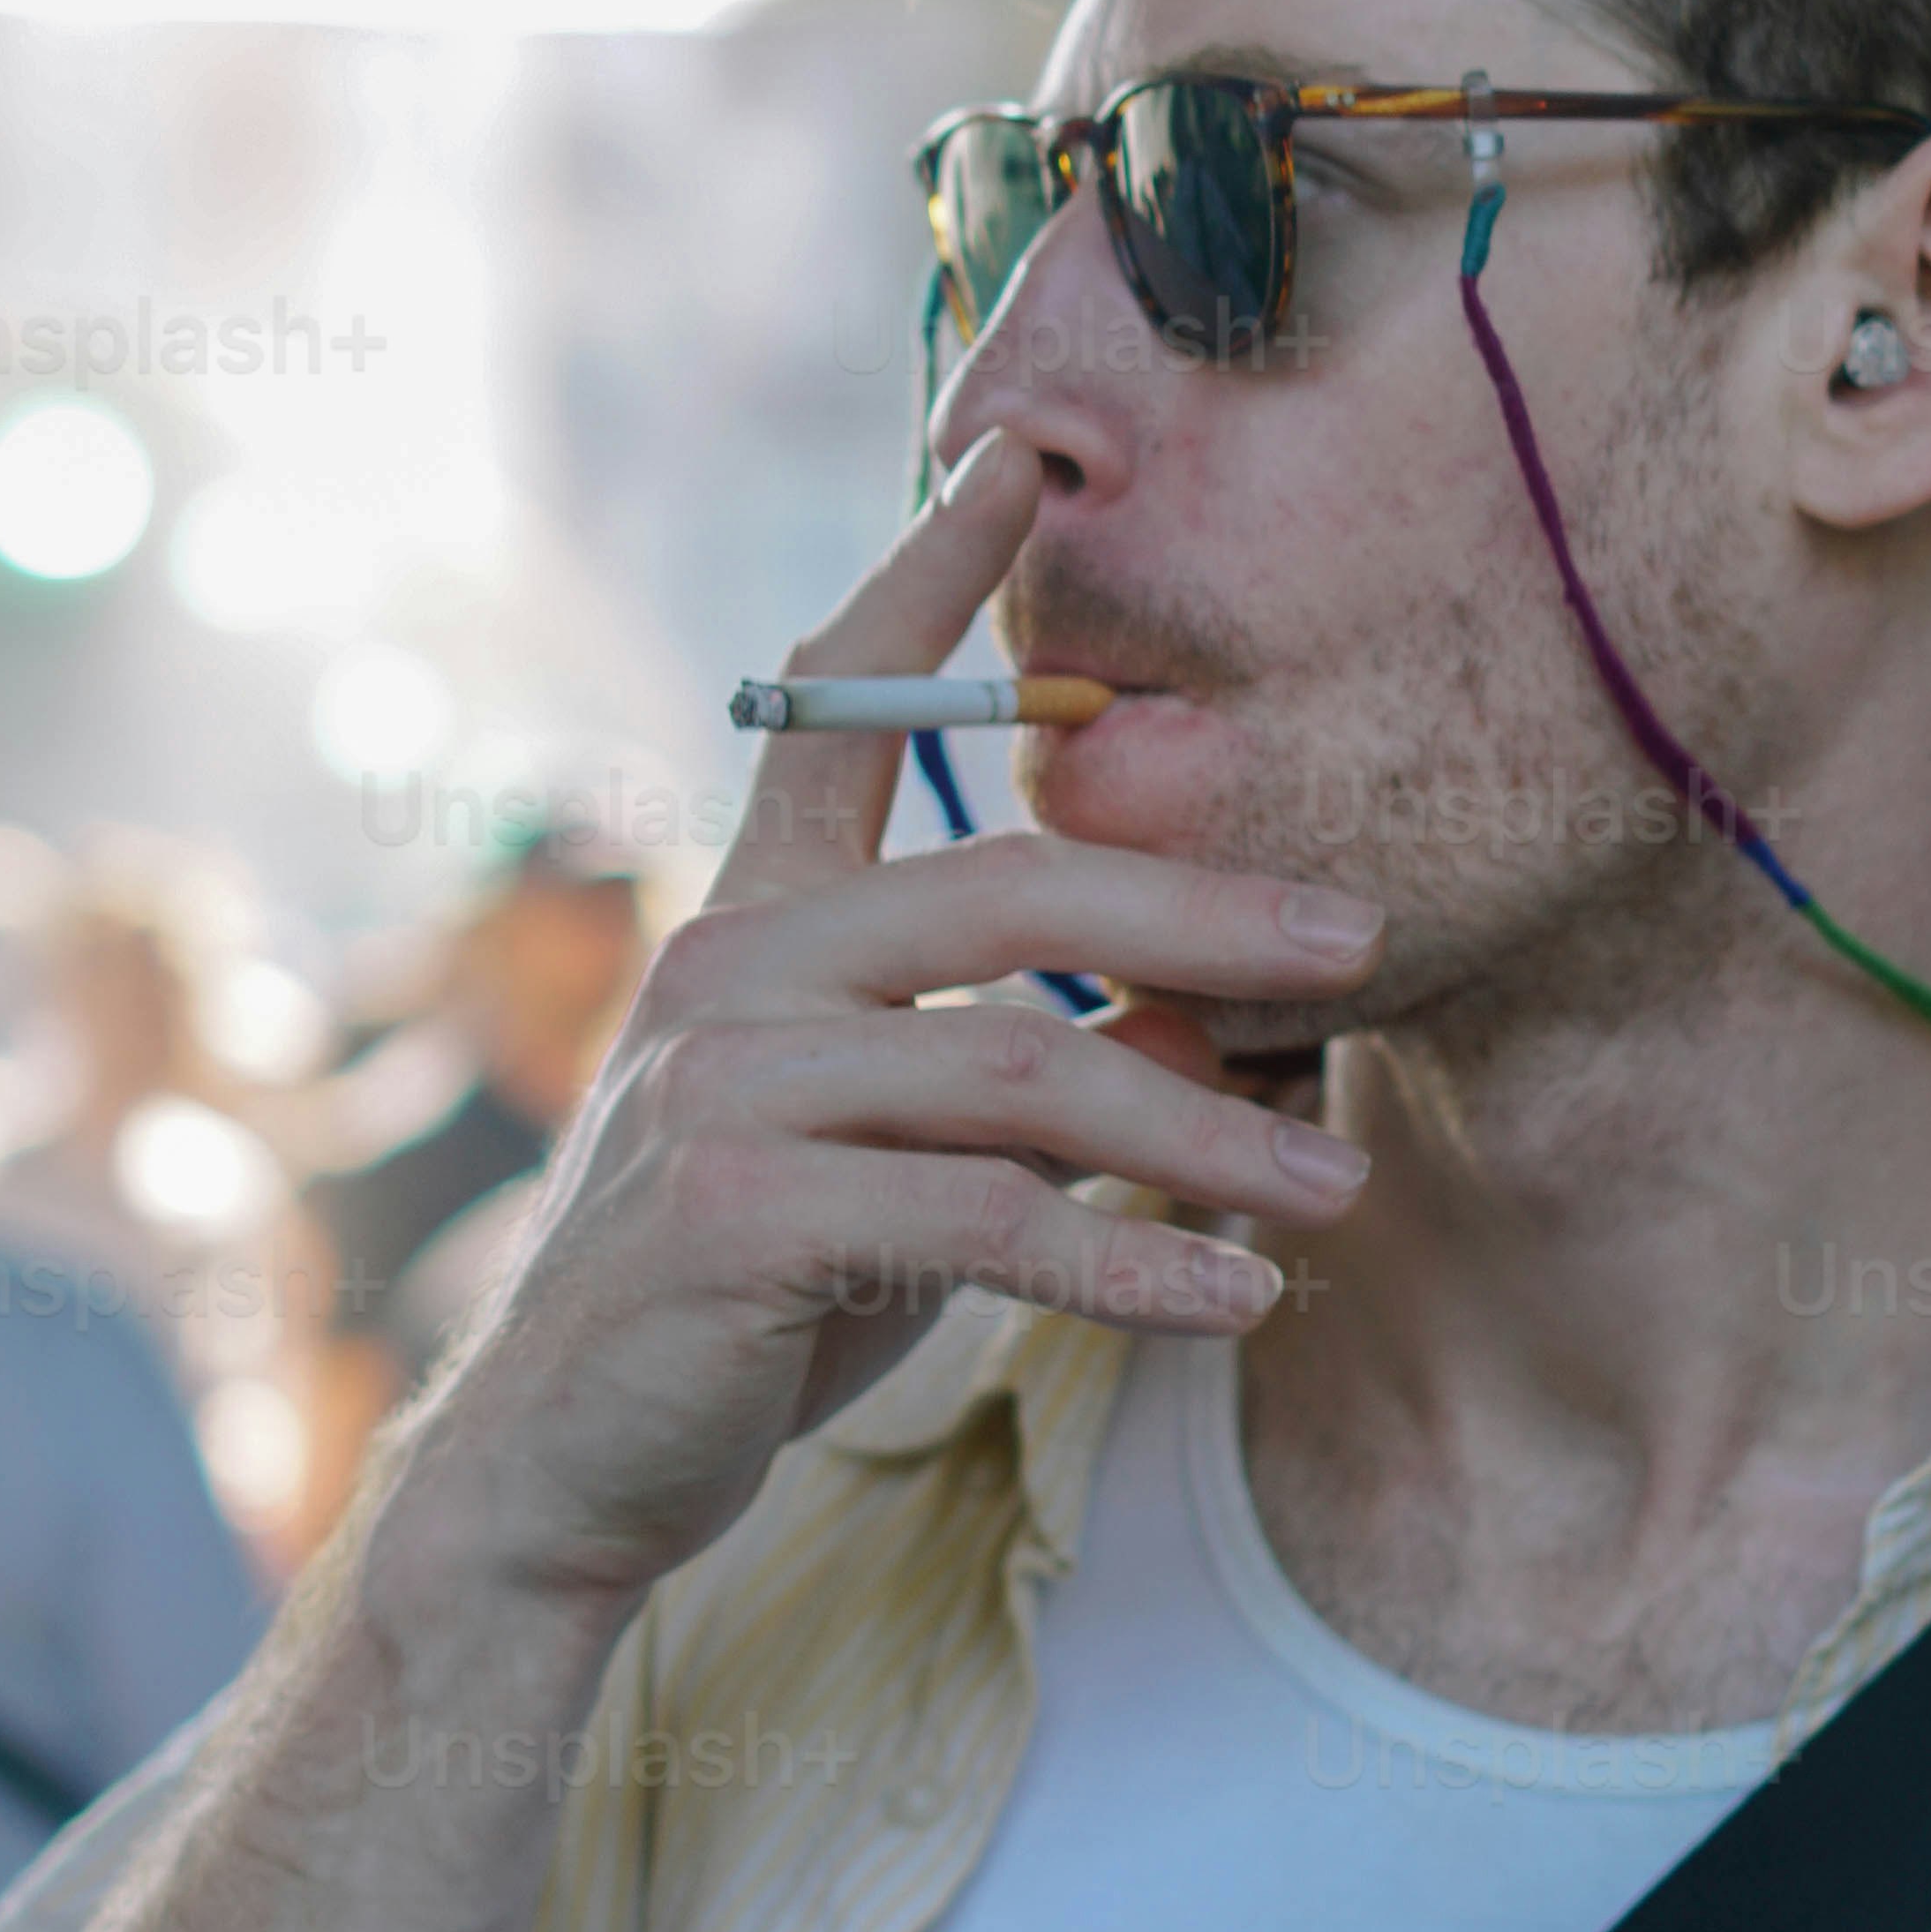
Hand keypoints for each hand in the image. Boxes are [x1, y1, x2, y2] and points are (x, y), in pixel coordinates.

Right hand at [399, 428, 1381, 1618]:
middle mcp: (731, 973)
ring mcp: (725, 1088)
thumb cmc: (739, 1304)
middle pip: (1013, 887)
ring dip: (1209, 1133)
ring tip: (1339, 1186)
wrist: (568, 1467)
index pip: (837, 709)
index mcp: (754, 926)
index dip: (929, 578)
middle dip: (1206, 908)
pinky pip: (988, 1220)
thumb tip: (1210, 1027)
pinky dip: (1133, 1265)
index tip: (1021, 464)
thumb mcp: (874, 1155)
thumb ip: (996, 1069)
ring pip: (1026, 1067)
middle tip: (1362, 939)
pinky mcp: (737, 1213)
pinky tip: (1240, 1301)